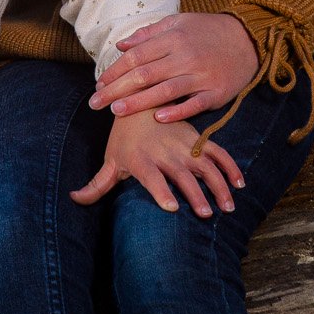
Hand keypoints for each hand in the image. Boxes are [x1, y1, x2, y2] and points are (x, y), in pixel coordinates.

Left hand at [70, 112, 244, 217]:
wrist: (142, 99)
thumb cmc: (124, 138)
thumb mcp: (110, 158)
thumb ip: (96, 184)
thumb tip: (74, 200)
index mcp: (142, 159)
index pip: (151, 177)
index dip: (161, 191)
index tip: (171, 207)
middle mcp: (164, 153)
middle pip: (182, 175)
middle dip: (195, 194)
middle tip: (205, 214)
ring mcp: (184, 145)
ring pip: (205, 165)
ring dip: (218, 185)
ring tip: (227, 207)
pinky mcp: (198, 139)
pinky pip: (218, 153)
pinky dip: (231, 167)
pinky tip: (239, 184)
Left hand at [89, 13, 259, 124]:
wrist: (248, 39)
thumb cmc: (208, 31)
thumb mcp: (178, 23)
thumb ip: (149, 34)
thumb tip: (120, 46)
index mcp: (173, 38)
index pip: (136, 56)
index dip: (115, 71)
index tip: (98, 84)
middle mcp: (185, 56)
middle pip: (145, 75)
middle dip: (116, 90)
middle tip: (95, 104)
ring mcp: (201, 75)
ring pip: (165, 90)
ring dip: (139, 102)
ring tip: (116, 112)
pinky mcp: (217, 92)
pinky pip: (194, 104)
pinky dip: (177, 111)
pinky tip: (159, 118)